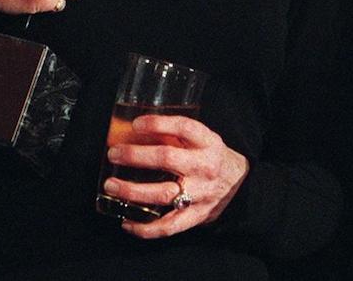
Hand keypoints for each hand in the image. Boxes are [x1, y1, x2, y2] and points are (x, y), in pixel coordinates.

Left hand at [101, 114, 249, 237]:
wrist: (241, 187)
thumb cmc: (214, 159)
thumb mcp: (205, 141)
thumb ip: (178, 137)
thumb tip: (139, 131)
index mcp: (209, 143)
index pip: (184, 128)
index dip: (158, 124)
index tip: (136, 124)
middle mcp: (205, 167)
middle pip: (166, 159)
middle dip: (135, 156)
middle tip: (114, 153)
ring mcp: (200, 194)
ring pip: (162, 194)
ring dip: (131, 190)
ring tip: (111, 185)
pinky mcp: (195, 216)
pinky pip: (167, 226)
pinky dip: (144, 228)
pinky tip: (126, 221)